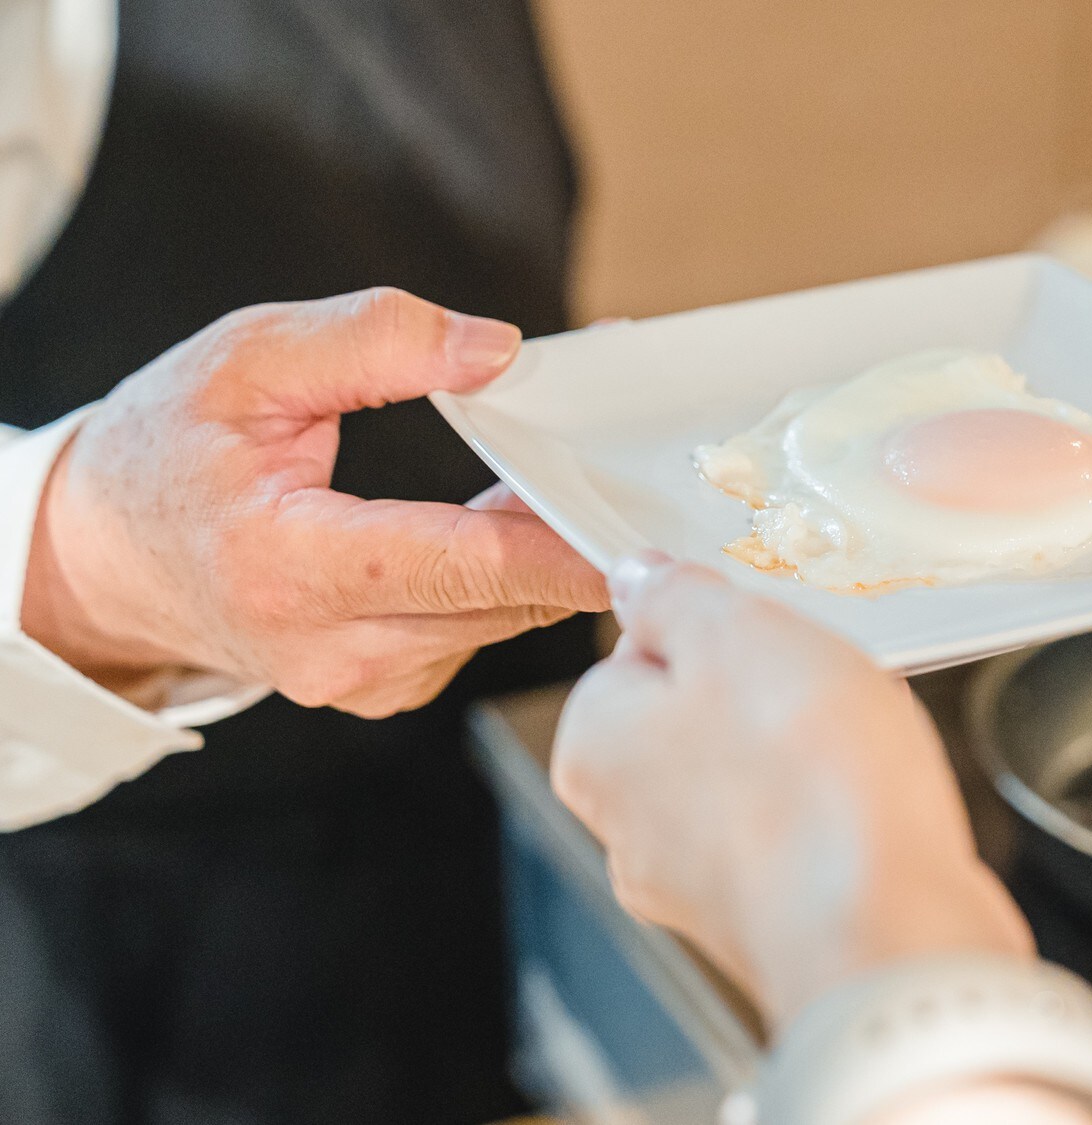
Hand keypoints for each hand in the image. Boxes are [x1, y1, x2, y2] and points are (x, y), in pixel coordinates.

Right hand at [21, 288, 609, 717]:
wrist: (105, 559)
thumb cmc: (169, 451)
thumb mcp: (249, 361)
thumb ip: (373, 340)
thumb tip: (498, 350)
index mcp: (291, 566)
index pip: (462, 566)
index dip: (560, 547)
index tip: (639, 530)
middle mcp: (333, 649)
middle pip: (505, 598)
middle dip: (576, 530)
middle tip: (635, 465)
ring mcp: (364, 682)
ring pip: (505, 618)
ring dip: (550, 551)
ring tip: (573, 476)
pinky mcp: (387, 687)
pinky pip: (483, 629)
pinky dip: (514, 577)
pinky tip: (517, 524)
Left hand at [551, 557, 1031, 1026]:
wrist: (887, 927)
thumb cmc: (806, 780)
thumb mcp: (734, 632)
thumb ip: (674, 595)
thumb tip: (638, 577)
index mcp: (593, 746)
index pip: (637, 652)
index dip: (715, 629)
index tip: (765, 628)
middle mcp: (625, 827)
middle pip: (697, 716)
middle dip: (765, 692)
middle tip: (819, 683)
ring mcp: (694, 884)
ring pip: (752, 775)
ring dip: (807, 750)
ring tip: (856, 744)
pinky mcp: (765, 919)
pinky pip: (797, 832)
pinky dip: (833, 809)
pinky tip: (872, 798)